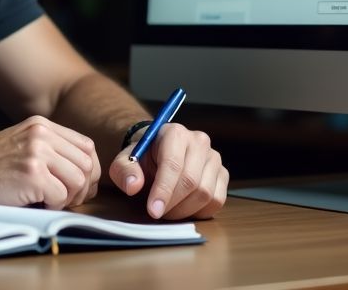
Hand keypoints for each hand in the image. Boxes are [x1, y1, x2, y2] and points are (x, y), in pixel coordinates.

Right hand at [0, 116, 100, 209]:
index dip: (88, 171)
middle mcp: (41, 134)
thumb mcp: (21, 145)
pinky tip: (34, 202)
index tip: (78, 188)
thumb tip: (85, 173)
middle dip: (82, 188)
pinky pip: (62, 196)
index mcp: (41, 125)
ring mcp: (37, 152)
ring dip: (68, 198)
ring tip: (48, 201)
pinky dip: (53, 206)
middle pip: (88, 164)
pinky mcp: (32, 173)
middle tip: (65, 200)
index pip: (86, 147)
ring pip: (79, 180)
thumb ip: (50, 149)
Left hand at [109, 123, 226, 219]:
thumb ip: (125, 171)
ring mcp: (214, 158)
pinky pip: (217, 200)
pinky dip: (200, 211)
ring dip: (185, 210)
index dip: (163, 191)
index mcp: (174, 133)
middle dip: (172, 204)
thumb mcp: (124, 161)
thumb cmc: (142, 157)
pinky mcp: (222, 174)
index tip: (153, 211)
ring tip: (168, 210)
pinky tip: (183, 208)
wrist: (157, 152)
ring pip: (206, 193)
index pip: (173, 165)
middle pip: (191, 181)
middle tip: (157, 213)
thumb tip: (133, 186)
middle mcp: (199, 141)